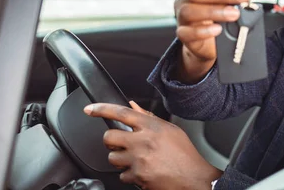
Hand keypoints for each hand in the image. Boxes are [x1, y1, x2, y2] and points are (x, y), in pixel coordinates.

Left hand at [84, 101, 221, 189]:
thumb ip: (148, 117)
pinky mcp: (137, 177)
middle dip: (112, 141)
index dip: (102, 109)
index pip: (121, 113)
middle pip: (109, 137)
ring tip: (136, 160)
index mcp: (151, 126)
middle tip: (121, 144)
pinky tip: (142, 171)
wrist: (193, 177)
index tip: (90, 109)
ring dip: (120, 160)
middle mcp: (142, 141)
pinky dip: (130, 175)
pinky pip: (122, 175)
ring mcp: (138, 160)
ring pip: (112, 158)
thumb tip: (132, 106)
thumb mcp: (170, 129)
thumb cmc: (184, 153)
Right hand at [174, 0, 256, 82]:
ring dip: (214, 11)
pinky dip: (203, 31)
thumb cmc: (215, 17)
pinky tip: (217, 29)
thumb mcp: (226, 2)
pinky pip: (186, 32)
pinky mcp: (182, 34)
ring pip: (190, 11)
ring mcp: (180, 16)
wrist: (206, 43)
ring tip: (234, 14)